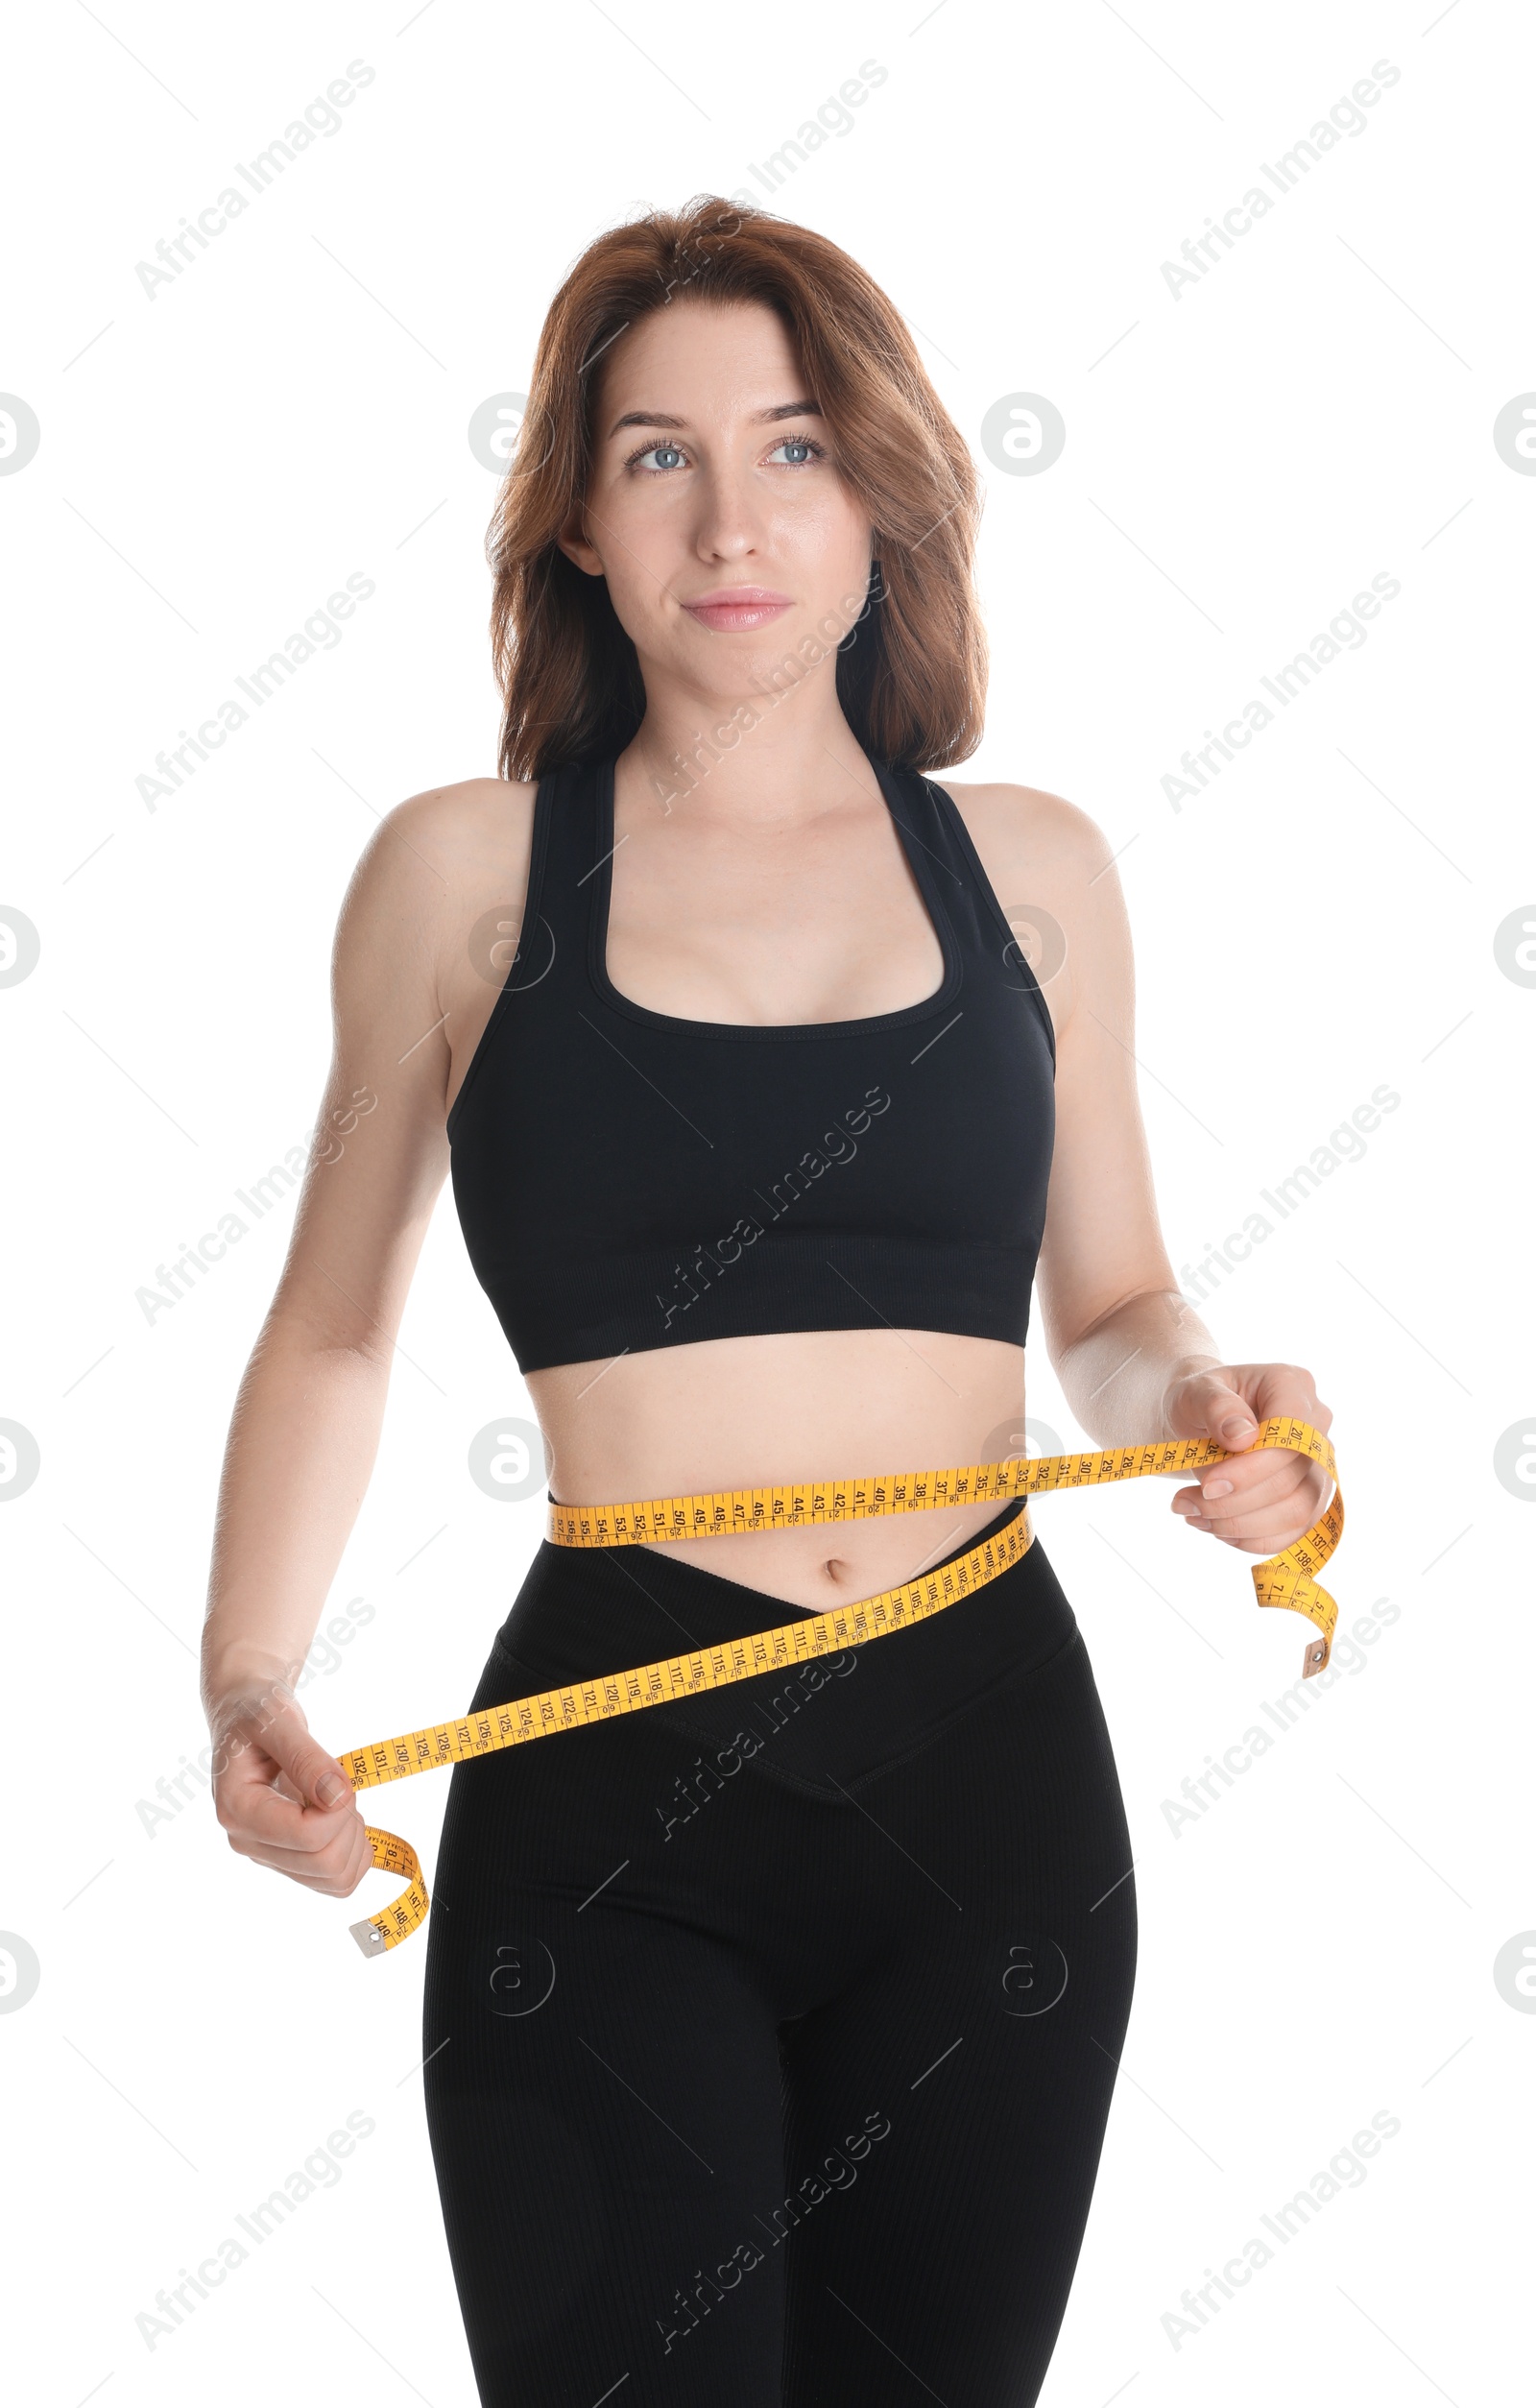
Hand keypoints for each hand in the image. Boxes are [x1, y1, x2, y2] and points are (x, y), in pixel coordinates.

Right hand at [208, 1672, 373, 1900]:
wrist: (247, 1717)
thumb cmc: (258, 1712)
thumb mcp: (278, 1720)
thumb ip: (306, 1758)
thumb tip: (338, 1798)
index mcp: (237, 1810)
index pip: (307, 1835)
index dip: (341, 1808)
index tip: (339, 1777)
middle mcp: (248, 1842)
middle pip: (324, 1863)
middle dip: (350, 1823)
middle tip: (342, 1787)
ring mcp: (268, 1855)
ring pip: (334, 1879)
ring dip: (356, 1841)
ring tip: (341, 1803)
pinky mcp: (287, 1859)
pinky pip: (334, 1881)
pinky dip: (355, 1855)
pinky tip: (345, 1821)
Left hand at [1161, 1361, 1333, 1556]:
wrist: (1200, 1419)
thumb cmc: (1199, 1401)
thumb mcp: (1194, 1392)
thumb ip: (1216, 1407)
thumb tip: (1242, 1437)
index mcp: (1291, 1385)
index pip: (1290, 1436)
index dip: (1252, 1469)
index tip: (1207, 1486)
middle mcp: (1317, 1423)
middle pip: (1291, 1479)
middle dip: (1235, 1502)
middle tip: (1185, 1504)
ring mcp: (1319, 1461)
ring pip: (1298, 1511)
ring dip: (1241, 1525)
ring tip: (1195, 1516)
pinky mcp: (1312, 1495)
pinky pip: (1296, 1530)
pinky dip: (1254, 1539)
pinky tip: (1217, 1529)